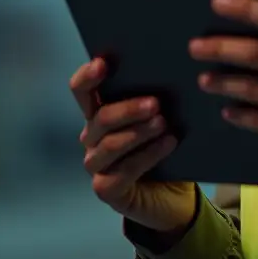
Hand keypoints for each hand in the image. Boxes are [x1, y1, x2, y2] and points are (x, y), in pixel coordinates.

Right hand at [69, 58, 196, 232]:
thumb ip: (157, 98)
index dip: (88, 76)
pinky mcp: (105, 189)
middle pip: (100, 118)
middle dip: (127, 109)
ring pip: (111, 144)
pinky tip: (168, 143)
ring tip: (164, 123)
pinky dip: (147, 155)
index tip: (104, 63)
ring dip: (138, 132)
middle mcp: (92, 138)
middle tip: (156, 103)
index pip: (82, 91)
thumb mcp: (163, 118)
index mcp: (100, 114)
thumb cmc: (165, 147)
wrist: (175, 196)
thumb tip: (170, 70)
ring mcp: (96, 165)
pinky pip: (122, 171)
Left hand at [189, 0, 257, 192]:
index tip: (218, 2)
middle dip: (222, 46)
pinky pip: (256, 119)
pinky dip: (237, 113)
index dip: (248, 8)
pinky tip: (226, 110)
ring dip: (222, 81)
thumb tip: (256, 25)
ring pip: (252, 87)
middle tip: (195, 45)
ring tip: (203, 79)